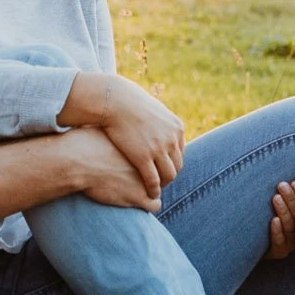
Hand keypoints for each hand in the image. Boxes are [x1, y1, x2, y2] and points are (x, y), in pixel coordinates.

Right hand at [65, 71, 184, 198]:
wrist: (115, 101)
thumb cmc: (128, 103)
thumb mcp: (151, 110)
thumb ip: (158, 121)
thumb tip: (158, 125)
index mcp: (176, 128)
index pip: (180, 153)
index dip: (171, 163)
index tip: (162, 168)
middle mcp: (172, 139)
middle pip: (177, 166)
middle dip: (169, 176)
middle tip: (159, 182)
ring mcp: (159, 149)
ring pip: (169, 175)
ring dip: (163, 185)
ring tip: (154, 189)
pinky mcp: (144, 158)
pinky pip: (153, 180)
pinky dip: (154, 189)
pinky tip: (149, 193)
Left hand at [265, 180, 294, 261]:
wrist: (248, 247)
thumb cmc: (262, 221)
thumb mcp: (273, 207)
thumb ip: (280, 195)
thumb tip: (287, 176)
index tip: (294, 182)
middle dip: (290, 199)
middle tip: (282, 185)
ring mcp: (290, 244)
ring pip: (290, 227)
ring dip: (283, 212)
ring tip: (276, 198)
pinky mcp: (278, 253)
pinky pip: (279, 243)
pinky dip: (277, 231)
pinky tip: (274, 220)